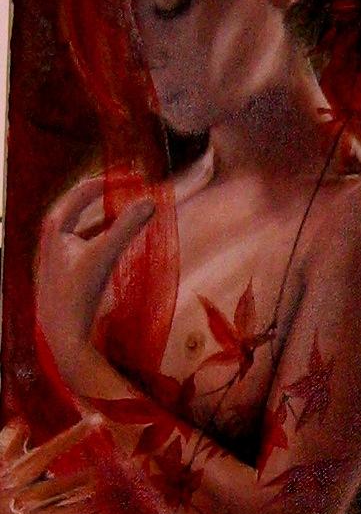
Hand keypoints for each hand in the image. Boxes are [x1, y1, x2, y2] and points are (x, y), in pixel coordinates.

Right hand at [0, 416, 104, 513]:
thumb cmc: (1, 486)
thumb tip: (20, 422)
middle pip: (54, 488)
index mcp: (17, 475)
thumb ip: (12, 442)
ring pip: (61, 513)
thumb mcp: (3, 464)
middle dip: (79, 480)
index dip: (72, 436)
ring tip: (109, 494)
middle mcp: (22, 499)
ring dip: (86, 504)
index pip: (46, 452)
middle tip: (104, 469)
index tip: (96, 420)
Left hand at [35, 175, 154, 384]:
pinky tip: (122, 237)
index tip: (139, 178)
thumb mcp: (104, 256)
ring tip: (133, 207)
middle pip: (85, 203)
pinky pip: (90, 238)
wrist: (62, 335)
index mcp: (56, 226)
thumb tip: (152, 201)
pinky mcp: (68, 267)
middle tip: (136, 184)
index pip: (85, 190)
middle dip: (111, 193)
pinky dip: (107, 231)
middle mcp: (55, 235)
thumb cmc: (77, 295)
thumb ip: (127, 227)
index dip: (113, 180)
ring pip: (88, 221)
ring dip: (110, 212)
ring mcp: (60, 251)